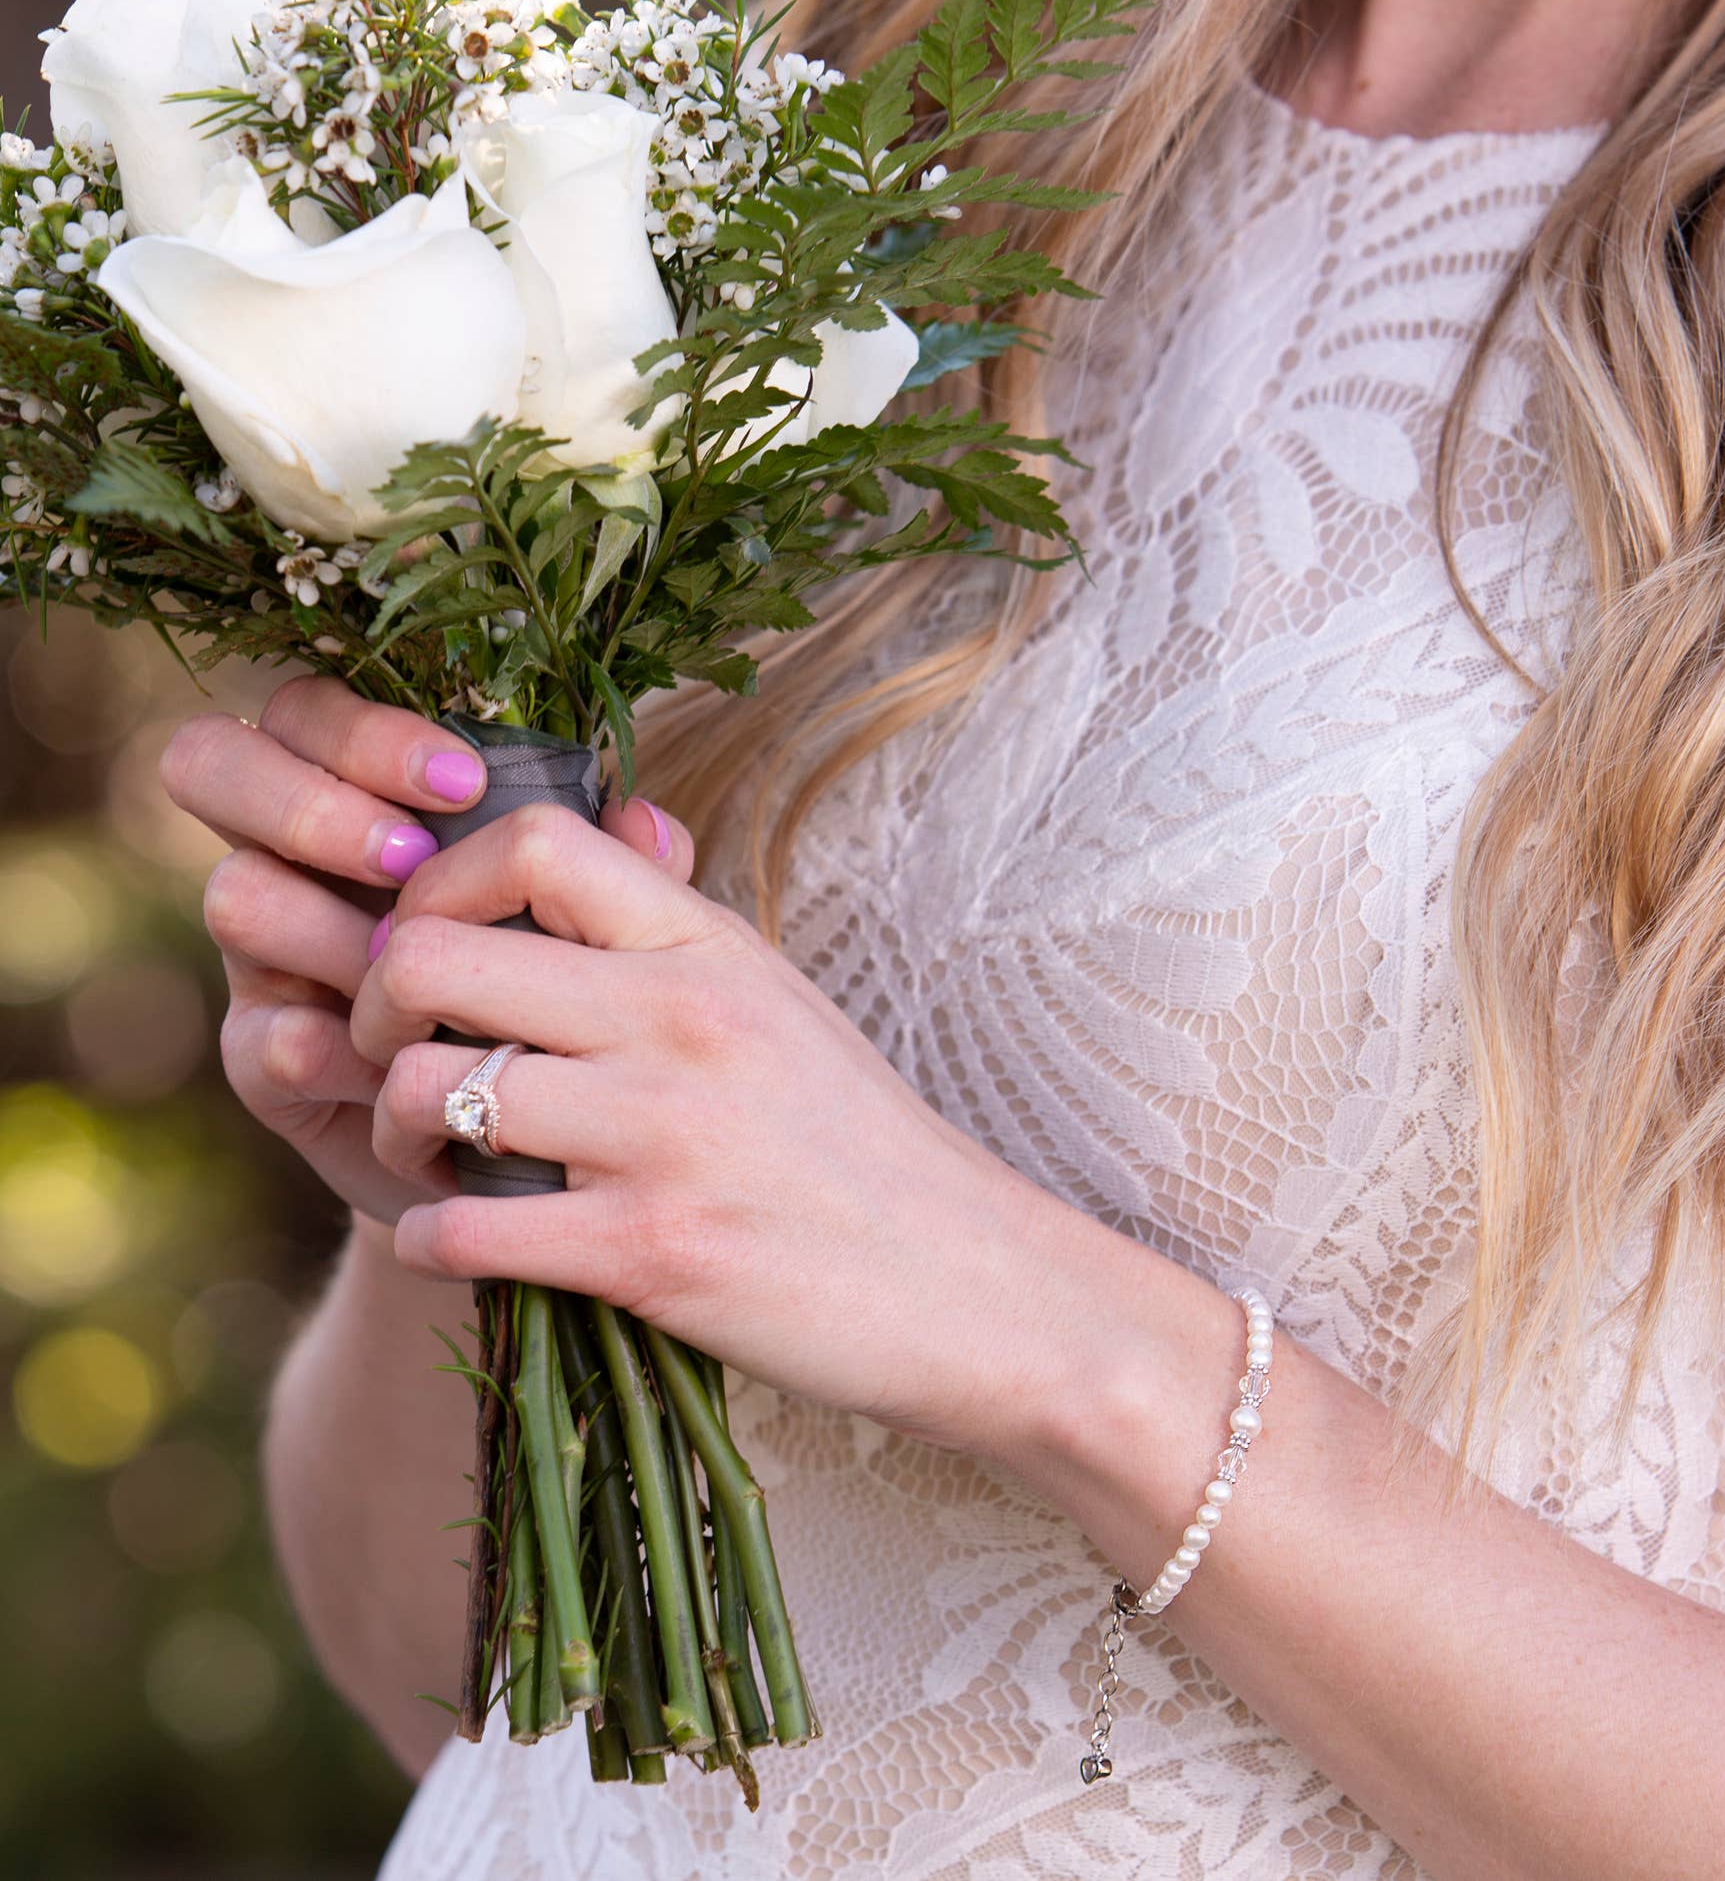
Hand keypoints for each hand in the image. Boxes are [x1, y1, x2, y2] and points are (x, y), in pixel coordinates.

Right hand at [161, 677, 687, 1227]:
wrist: (540, 1139)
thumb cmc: (566, 996)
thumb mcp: (600, 920)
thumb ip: (619, 863)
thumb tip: (645, 818)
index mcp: (368, 800)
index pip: (310, 713)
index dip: (363, 730)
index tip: (463, 780)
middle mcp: (297, 862)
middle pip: (212, 763)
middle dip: (310, 802)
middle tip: (407, 858)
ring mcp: (268, 958)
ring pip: (237, 894)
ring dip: (331, 928)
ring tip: (413, 968)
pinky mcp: (265, 1061)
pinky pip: (260, 1035)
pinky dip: (331, 1044)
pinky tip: (394, 1064)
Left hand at [357, 794, 1158, 1462]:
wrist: (970, 1283)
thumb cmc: (861, 1145)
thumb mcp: (780, 1000)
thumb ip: (679, 927)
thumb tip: (616, 823)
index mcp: (710, 947)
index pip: (532, 840)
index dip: (438, 878)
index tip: (431, 940)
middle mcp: (680, 1018)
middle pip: (431, 955)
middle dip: (373, 1008)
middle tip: (396, 1054)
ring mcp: (662, 1134)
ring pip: (429, 1091)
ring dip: (397, 1135)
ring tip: (438, 1160)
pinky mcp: (649, 1252)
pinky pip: (459, 1227)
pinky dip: (434, 1239)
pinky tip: (473, 1242)